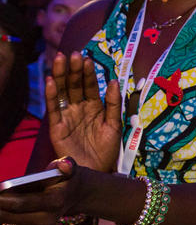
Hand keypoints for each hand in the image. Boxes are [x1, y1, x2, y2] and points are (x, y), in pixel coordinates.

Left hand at [0, 156, 85, 224]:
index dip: (2, 199)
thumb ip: (67, 164)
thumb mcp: (70, 168)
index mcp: (55, 201)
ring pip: (7, 224)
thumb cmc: (68, 179)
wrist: (79, 196)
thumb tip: (63, 165)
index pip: (21, 203)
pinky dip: (0, 221)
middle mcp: (48, 219)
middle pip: (10, 216)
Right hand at [45, 52, 120, 172]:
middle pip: (74, 85)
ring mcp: (67, 116)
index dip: (88, 72)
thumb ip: (115, 103)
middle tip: (72, 53)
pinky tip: (51, 82)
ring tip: (59, 60)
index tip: (86, 57)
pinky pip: (53, 109)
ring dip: (61, 76)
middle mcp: (79, 108)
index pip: (90, 85)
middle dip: (73, 69)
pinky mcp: (57, 127)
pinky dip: (52, 95)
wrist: (97, 170)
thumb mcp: (115, 124)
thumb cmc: (107, 149)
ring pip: (62, 92)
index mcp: (94, 106)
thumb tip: (113, 81)